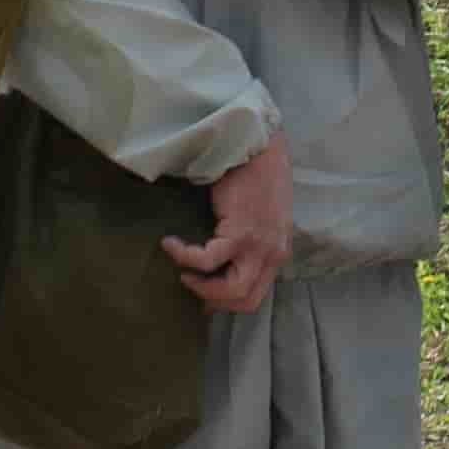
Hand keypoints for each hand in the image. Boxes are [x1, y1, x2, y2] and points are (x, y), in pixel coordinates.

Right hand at [165, 137, 293, 314]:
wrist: (258, 146)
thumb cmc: (255, 175)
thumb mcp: (262, 217)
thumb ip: (250, 241)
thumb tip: (220, 260)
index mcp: (277, 253)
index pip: (255, 296)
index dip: (227, 302)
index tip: (203, 295)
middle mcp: (273, 255)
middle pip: (245, 301)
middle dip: (213, 300)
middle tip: (190, 284)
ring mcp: (259, 246)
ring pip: (230, 289)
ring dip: (200, 286)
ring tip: (181, 269)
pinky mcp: (241, 232)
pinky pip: (207, 260)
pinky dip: (185, 256)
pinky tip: (171, 243)